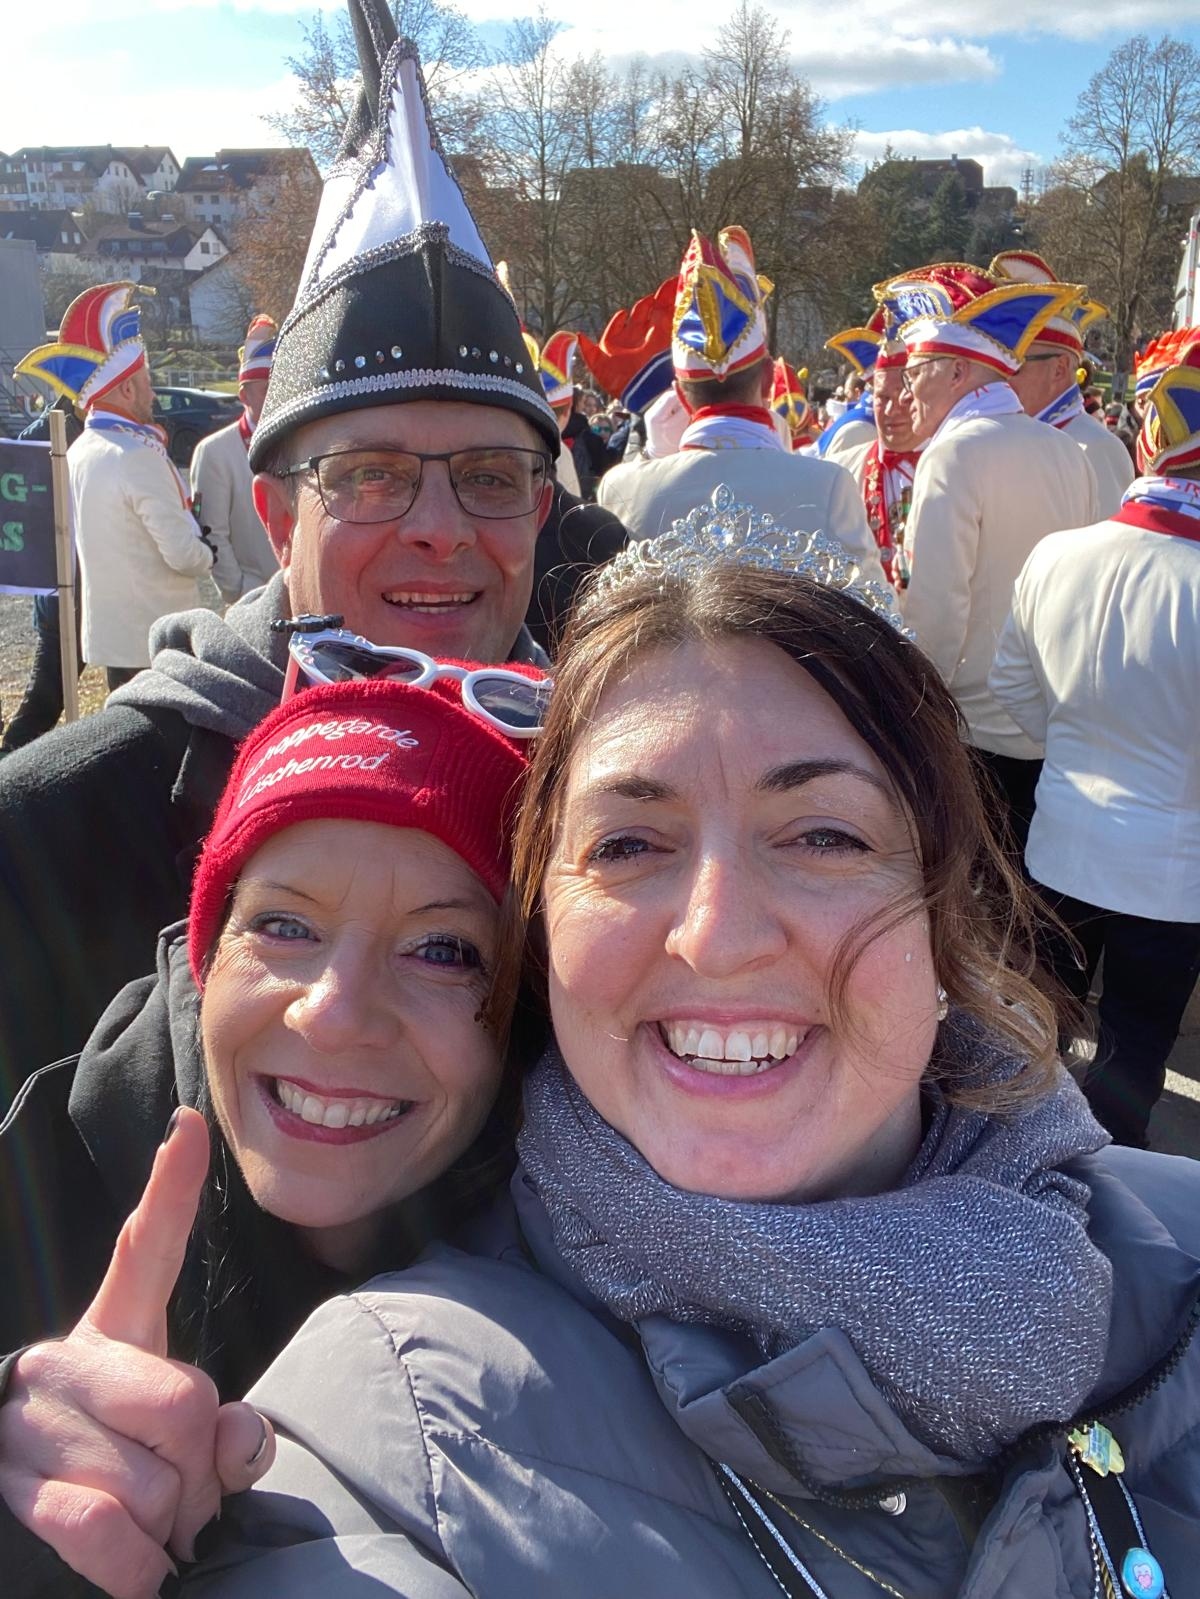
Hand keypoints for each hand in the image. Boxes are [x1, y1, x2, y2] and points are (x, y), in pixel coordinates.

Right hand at [0, 1109, 275, 1598]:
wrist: (24, 1545)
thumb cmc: (124, 1475)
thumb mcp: (183, 1447)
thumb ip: (229, 1435)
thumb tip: (238, 1443)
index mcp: (116, 1333)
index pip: (146, 1249)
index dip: (172, 1187)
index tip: (193, 1122)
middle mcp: (68, 1361)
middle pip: (187, 1403)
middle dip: (202, 1468)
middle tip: (183, 1495)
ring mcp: (32, 1423)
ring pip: (154, 1481)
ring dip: (172, 1529)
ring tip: (150, 1527)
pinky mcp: (13, 1491)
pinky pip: (106, 1534)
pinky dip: (140, 1569)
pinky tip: (139, 1567)